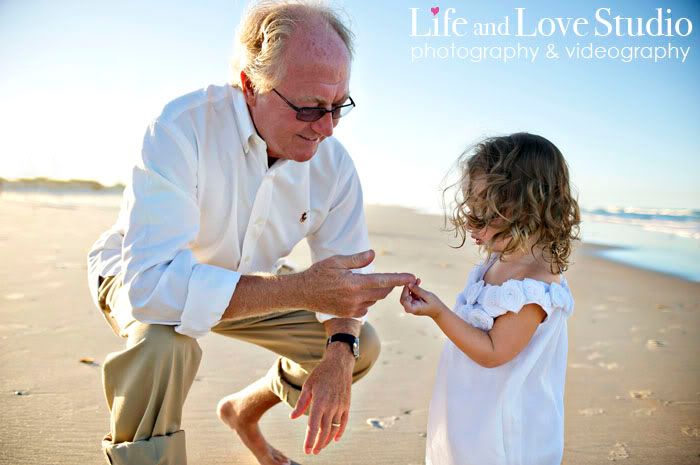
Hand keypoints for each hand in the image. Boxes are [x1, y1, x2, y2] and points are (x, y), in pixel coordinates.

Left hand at [289, 351, 352, 454]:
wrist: (339, 363)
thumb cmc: (321, 374)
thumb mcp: (308, 386)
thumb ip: (301, 403)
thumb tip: (293, 417)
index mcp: (319, 402)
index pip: (313, 427)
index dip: (309, 440)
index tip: (306, 450)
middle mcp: (331, 406)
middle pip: (324, 431)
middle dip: (318, 444)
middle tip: (312, 452)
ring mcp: (341, 406)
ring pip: (334, 429)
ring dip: (327, 440)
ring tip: (320, 447)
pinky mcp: (347, 404)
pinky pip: (344, 422)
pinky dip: (339, 432)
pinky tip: (335, 439)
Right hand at [300, 249, 415, 317]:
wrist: (303, 293)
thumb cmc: (319, 273)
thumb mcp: (337, 261)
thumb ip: (357, 259)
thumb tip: (373, 255)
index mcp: (355, 283)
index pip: (383, 280)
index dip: (400, 279)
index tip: (412, 277)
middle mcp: (356, 298)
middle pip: (382, 292)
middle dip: (389, 284)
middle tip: (391, 277)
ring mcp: (352, 308)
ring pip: (374, 300)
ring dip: (376, 291)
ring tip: (367, 282)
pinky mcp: (349, 314)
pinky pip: (365, 307)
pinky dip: (367, 299)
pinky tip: (358, 293)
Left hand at [400, 279, 448, 318]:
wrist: (438, 310)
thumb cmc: (434, 305)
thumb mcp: (428, 296)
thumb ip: (418, 290)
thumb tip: (409, 284)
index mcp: (415, 309)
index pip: (406, 306)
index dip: (405, 298)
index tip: (410, 293)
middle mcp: (411, 307)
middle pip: (404, 298)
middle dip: (407, 289)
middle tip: (412, 281)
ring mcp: (411, 304)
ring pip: (406, 294)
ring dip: (411, 286)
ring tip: (417, 280)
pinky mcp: (413, 300)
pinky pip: (411, 293)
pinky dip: (414, 287)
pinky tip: (418, 281)